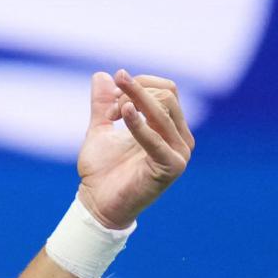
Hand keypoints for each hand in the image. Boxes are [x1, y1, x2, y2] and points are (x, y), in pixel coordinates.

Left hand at [75, 69, 194, 228]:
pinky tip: (123, 114)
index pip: (167, 88)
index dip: (138, 85)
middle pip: (167, 94)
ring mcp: (179, 152)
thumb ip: (102, 104)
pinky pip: (156, 138)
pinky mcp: (173, 167)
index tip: (112, 100)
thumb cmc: (101, 170)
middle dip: (135, 93)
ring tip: (113, 114)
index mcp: (169, 127)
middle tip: (111, 110)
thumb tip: (102, 75)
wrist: (97, 203)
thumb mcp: (100, 128)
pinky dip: (138, 124)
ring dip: (134, 103)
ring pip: (164, 109)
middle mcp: (180, 137)